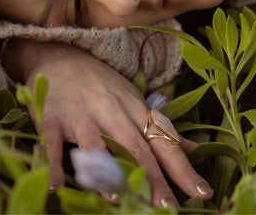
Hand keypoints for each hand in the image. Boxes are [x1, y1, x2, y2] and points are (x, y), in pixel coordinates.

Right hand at [4, 40, 213, 206]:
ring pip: (97, 144)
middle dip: (153, 179)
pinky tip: (57, 189)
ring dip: (107, 170)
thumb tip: (198, 151)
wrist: (62, 55)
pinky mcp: (52, 117)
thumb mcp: (134, 101)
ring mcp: (81, 114)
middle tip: (168, 208)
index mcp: (134, 109)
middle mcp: (111, 111)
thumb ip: (161, 129)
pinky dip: (54, 166)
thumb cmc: (102, 84)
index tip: (203, 193)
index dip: (183, 168)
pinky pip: (52, 144)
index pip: (164, 140)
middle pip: (135, 146)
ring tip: (118, 198)